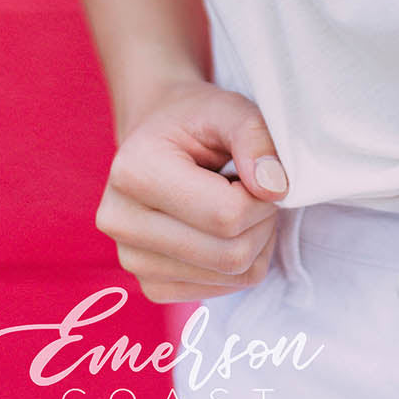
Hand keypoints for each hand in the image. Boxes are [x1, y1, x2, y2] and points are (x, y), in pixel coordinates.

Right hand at [96, 80, 289, 303]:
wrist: (156, 135)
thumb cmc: (194, 119)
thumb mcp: (229, 109)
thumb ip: (255, 137)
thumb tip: (276, 188)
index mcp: (135, 172)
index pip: (227, 215)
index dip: (263, 197)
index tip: (261, 171)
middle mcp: (121, 223)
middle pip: (230, 254)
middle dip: (263, 221)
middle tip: (258, 187)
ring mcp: (132, 261)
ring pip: (231, 277)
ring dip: (255, 241)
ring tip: (238, 202)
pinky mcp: (151, 285)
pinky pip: (221, 290)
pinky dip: (240, 262)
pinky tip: (224, 227)